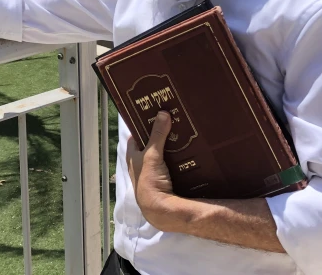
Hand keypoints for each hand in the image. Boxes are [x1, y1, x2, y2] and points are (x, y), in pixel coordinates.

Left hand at [126, 111, 177, 230]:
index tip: (153, 115)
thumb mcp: (152, 154)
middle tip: (173, 122)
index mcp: (133, 157)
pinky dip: (178, 159)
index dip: (141, 126)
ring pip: (162, 156)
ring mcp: (153, 173)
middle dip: (160, 136)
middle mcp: (141, 165)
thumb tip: (162, 113)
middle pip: (150, 146)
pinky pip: (172, 166)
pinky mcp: (165, 180)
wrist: (159, 208)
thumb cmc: (149, 180)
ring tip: (184, 134)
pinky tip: (188, 152)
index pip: (135, 137)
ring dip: (171, 148)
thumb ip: (157, 135)